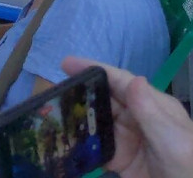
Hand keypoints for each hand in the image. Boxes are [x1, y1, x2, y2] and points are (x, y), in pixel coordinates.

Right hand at [63, 56, 192, 177]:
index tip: (66, 63)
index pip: (120, 81)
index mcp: (153, 105)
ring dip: (77, 118)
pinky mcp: (121, 159)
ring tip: (51, 114)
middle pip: (104, 99)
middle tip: (52, 92)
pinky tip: (65, 140)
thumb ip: (151, 113)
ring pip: (96, 121)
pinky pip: (95, 146)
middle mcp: (138, 118)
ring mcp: (128, 139)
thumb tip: (133, 79)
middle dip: (80, 92)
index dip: (94, 69)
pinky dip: (81, 143)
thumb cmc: (188, 168)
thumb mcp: (172, 141)